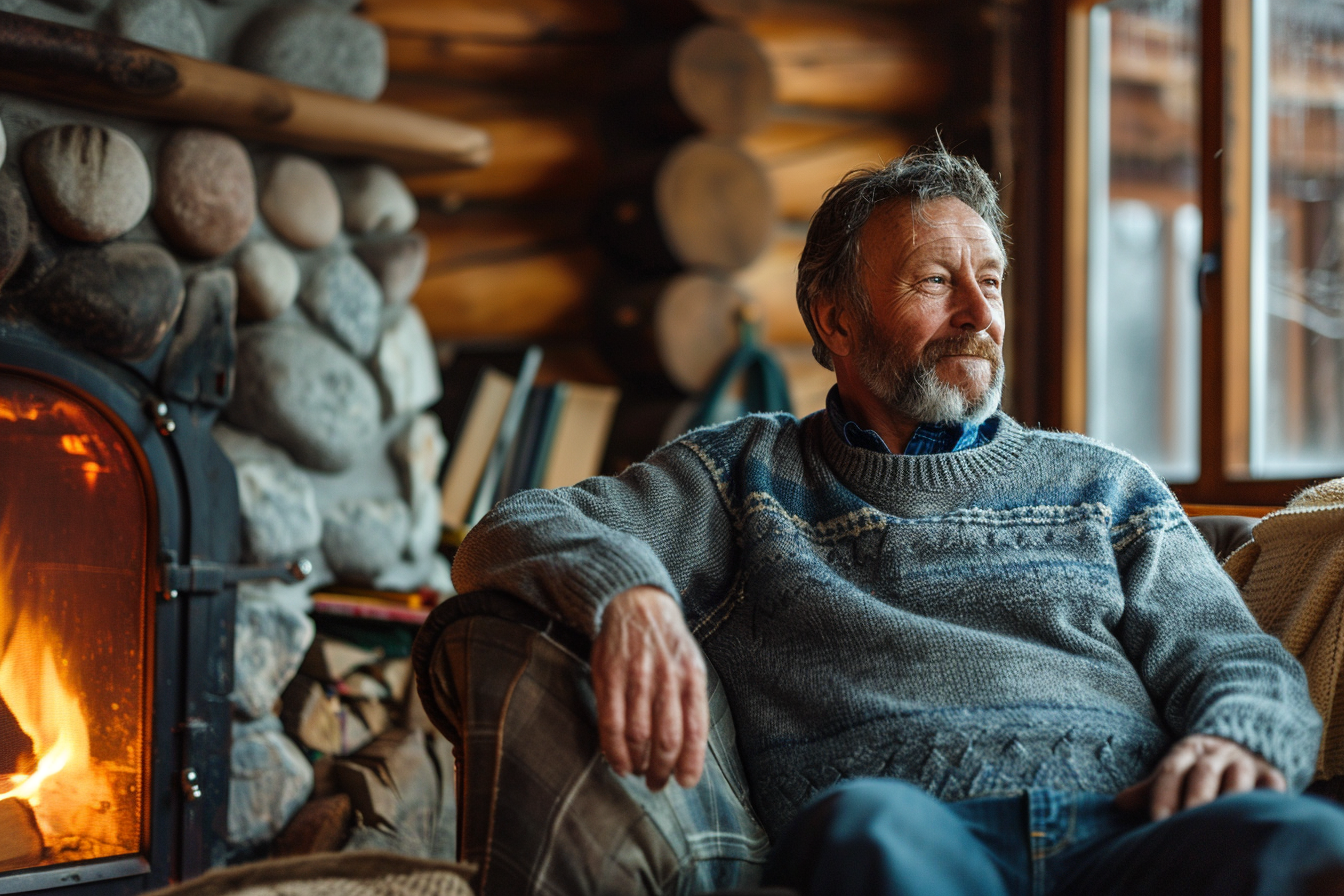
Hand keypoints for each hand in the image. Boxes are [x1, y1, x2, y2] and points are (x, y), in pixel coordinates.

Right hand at [591, 586, 707, 790]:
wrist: (636, 603)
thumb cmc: (667, 642)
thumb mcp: (691, 664)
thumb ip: (691, 701)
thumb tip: (690, 749)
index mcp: (692, 677)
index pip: (695, 731)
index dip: (690, 763)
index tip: (685, 782)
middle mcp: (666, 678)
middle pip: (666, 739)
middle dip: (662, 770)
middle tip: (658, 783)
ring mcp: (636, 677)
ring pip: (638, 736)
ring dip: (639, 763)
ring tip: (639, 772)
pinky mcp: (610, 676)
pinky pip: (611, 723)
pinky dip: (614, 751)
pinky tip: (619, 763)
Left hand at [1115, 734, 1286, 820]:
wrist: (1241, 742)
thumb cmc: (1199, 768)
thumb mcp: (1175, 771)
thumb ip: (1151, 789)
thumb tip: (1118, 804)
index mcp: (1186, 751)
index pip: (1171, 771)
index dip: (1163, 794)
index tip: (1158, 821)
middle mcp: (1215, 754)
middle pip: (1203, 774)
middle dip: (1196, 799)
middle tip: (1190, 824)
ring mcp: (1244, 762)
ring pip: (1239, 776)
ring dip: (1232, 798)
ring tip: (1226, 825)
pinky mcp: (1271, 773)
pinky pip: (1273, 783)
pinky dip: (1270, 795)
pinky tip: (1264, 811)